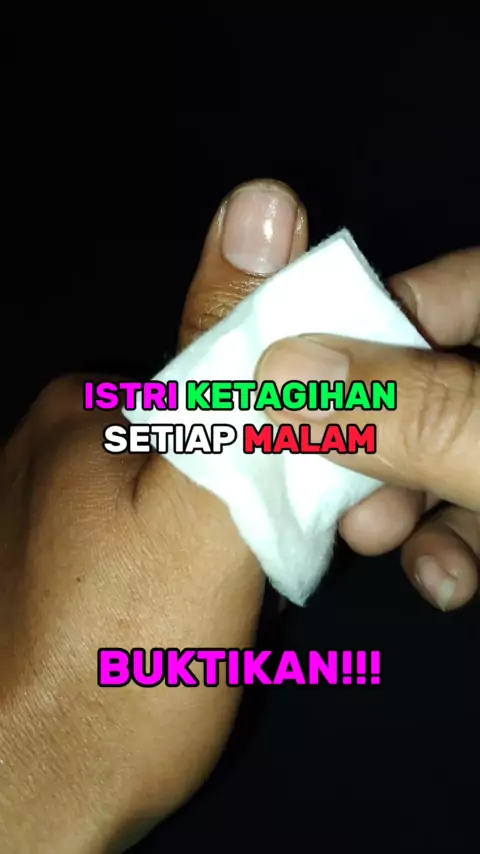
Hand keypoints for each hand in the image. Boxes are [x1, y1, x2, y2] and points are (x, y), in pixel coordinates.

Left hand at [0, 180, 307, 852]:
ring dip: (217, 532)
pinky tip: (176, 616)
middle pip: (203, 434)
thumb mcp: (200, 512)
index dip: (291, 430)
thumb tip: (260, 200)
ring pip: (176, 488)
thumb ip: (241, 375)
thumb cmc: (120, 662)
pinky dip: (177, 560)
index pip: (229, 378)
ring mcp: (39, 503)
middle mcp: (52, 439)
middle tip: (262, 571)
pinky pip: (142, 532)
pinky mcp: (43, 562)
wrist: (25, 806)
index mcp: (89, 408)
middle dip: (252, 487)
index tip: (313, 498)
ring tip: (215, 608)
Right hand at [256, 249, 479, 611]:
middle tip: (330, 487)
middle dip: (372, 437)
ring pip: (446, 452)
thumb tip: (279, 369)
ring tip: (380, 543)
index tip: (296, 381)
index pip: (445, 286)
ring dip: (404, 504)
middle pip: (428, 380)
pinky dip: (453, 544)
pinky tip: (445, 582)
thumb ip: (413, 413)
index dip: (365, 323)